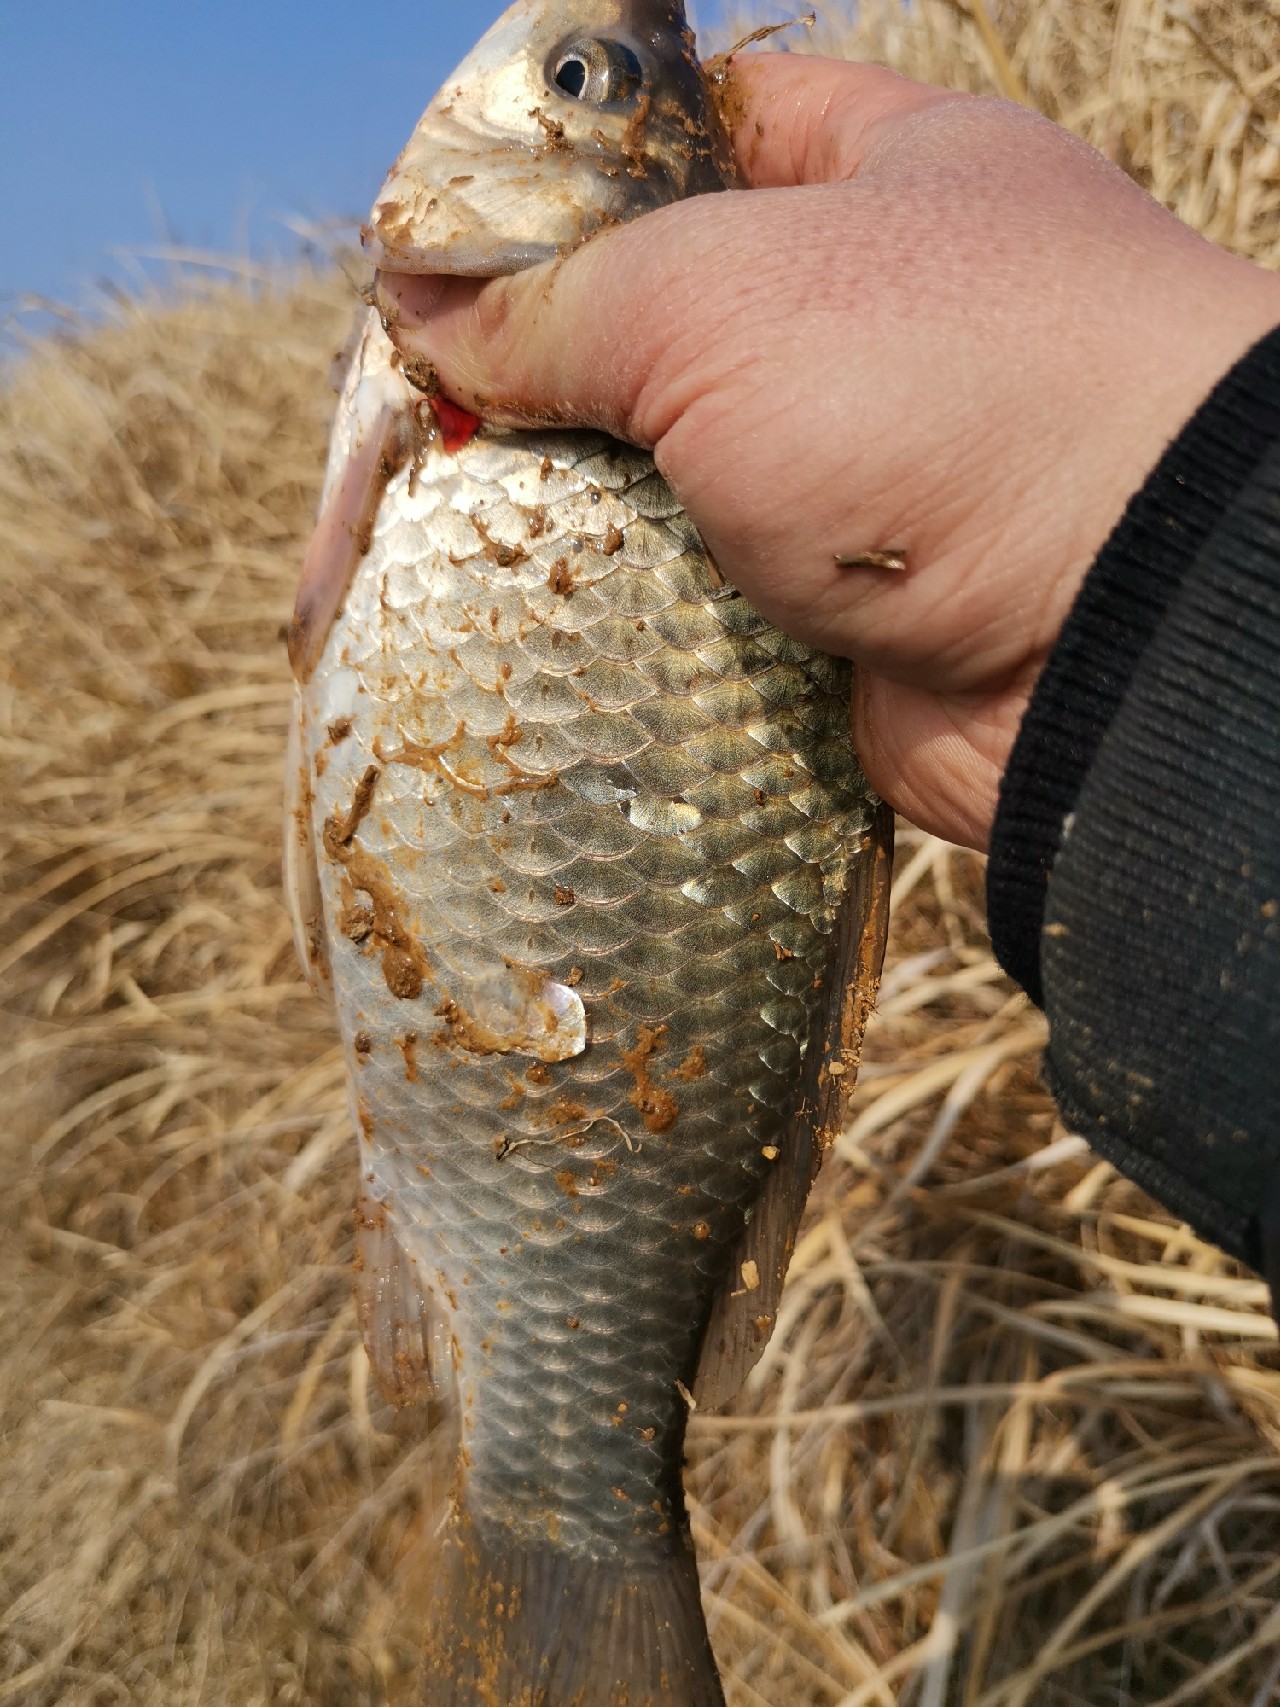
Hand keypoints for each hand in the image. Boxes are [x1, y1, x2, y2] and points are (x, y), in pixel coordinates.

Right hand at [378, 54, 1279, 849]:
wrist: (1119, 639)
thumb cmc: (949, 393)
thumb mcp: (723, 296)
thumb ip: (561, 299)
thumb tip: (423, 315)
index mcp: (883, 178)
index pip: (697, 127)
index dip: (566, 171)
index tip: (447, 229)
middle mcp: (876, 325)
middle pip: (665, 322)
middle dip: (548, 364)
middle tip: (428, 398)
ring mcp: (859, 475)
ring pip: (669, 477)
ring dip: (573, 504)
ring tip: (457, 511)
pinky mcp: (836, 613)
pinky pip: (697, 600)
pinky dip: (623, 611)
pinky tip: (532, 610)